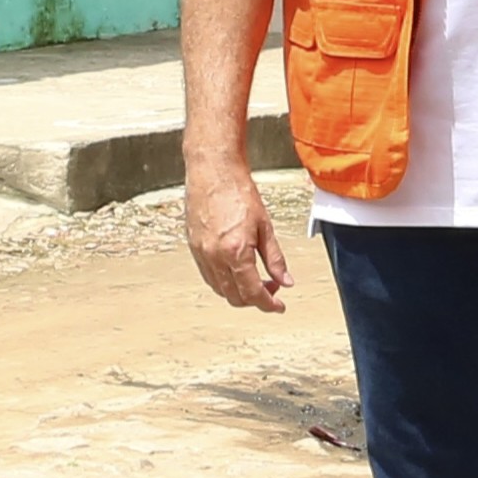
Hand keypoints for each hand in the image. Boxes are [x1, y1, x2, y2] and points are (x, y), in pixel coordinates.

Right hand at [182, 160, 288, 312]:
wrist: (213, 171)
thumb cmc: (238, 191)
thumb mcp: (265, 226)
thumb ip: (275, 258)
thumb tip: (285, 281)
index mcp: (236, 252)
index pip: (253, 292)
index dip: (268, 304)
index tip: (278, 306)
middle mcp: (214, 256)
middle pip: (234, 297)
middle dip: (254, 299)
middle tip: (271, 289)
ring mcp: (201, 253)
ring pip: (219, 289)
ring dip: (238, 292)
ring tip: (254, 278)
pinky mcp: (193, 246)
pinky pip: (208, 275)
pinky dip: (223, 281)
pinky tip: (235, 270)